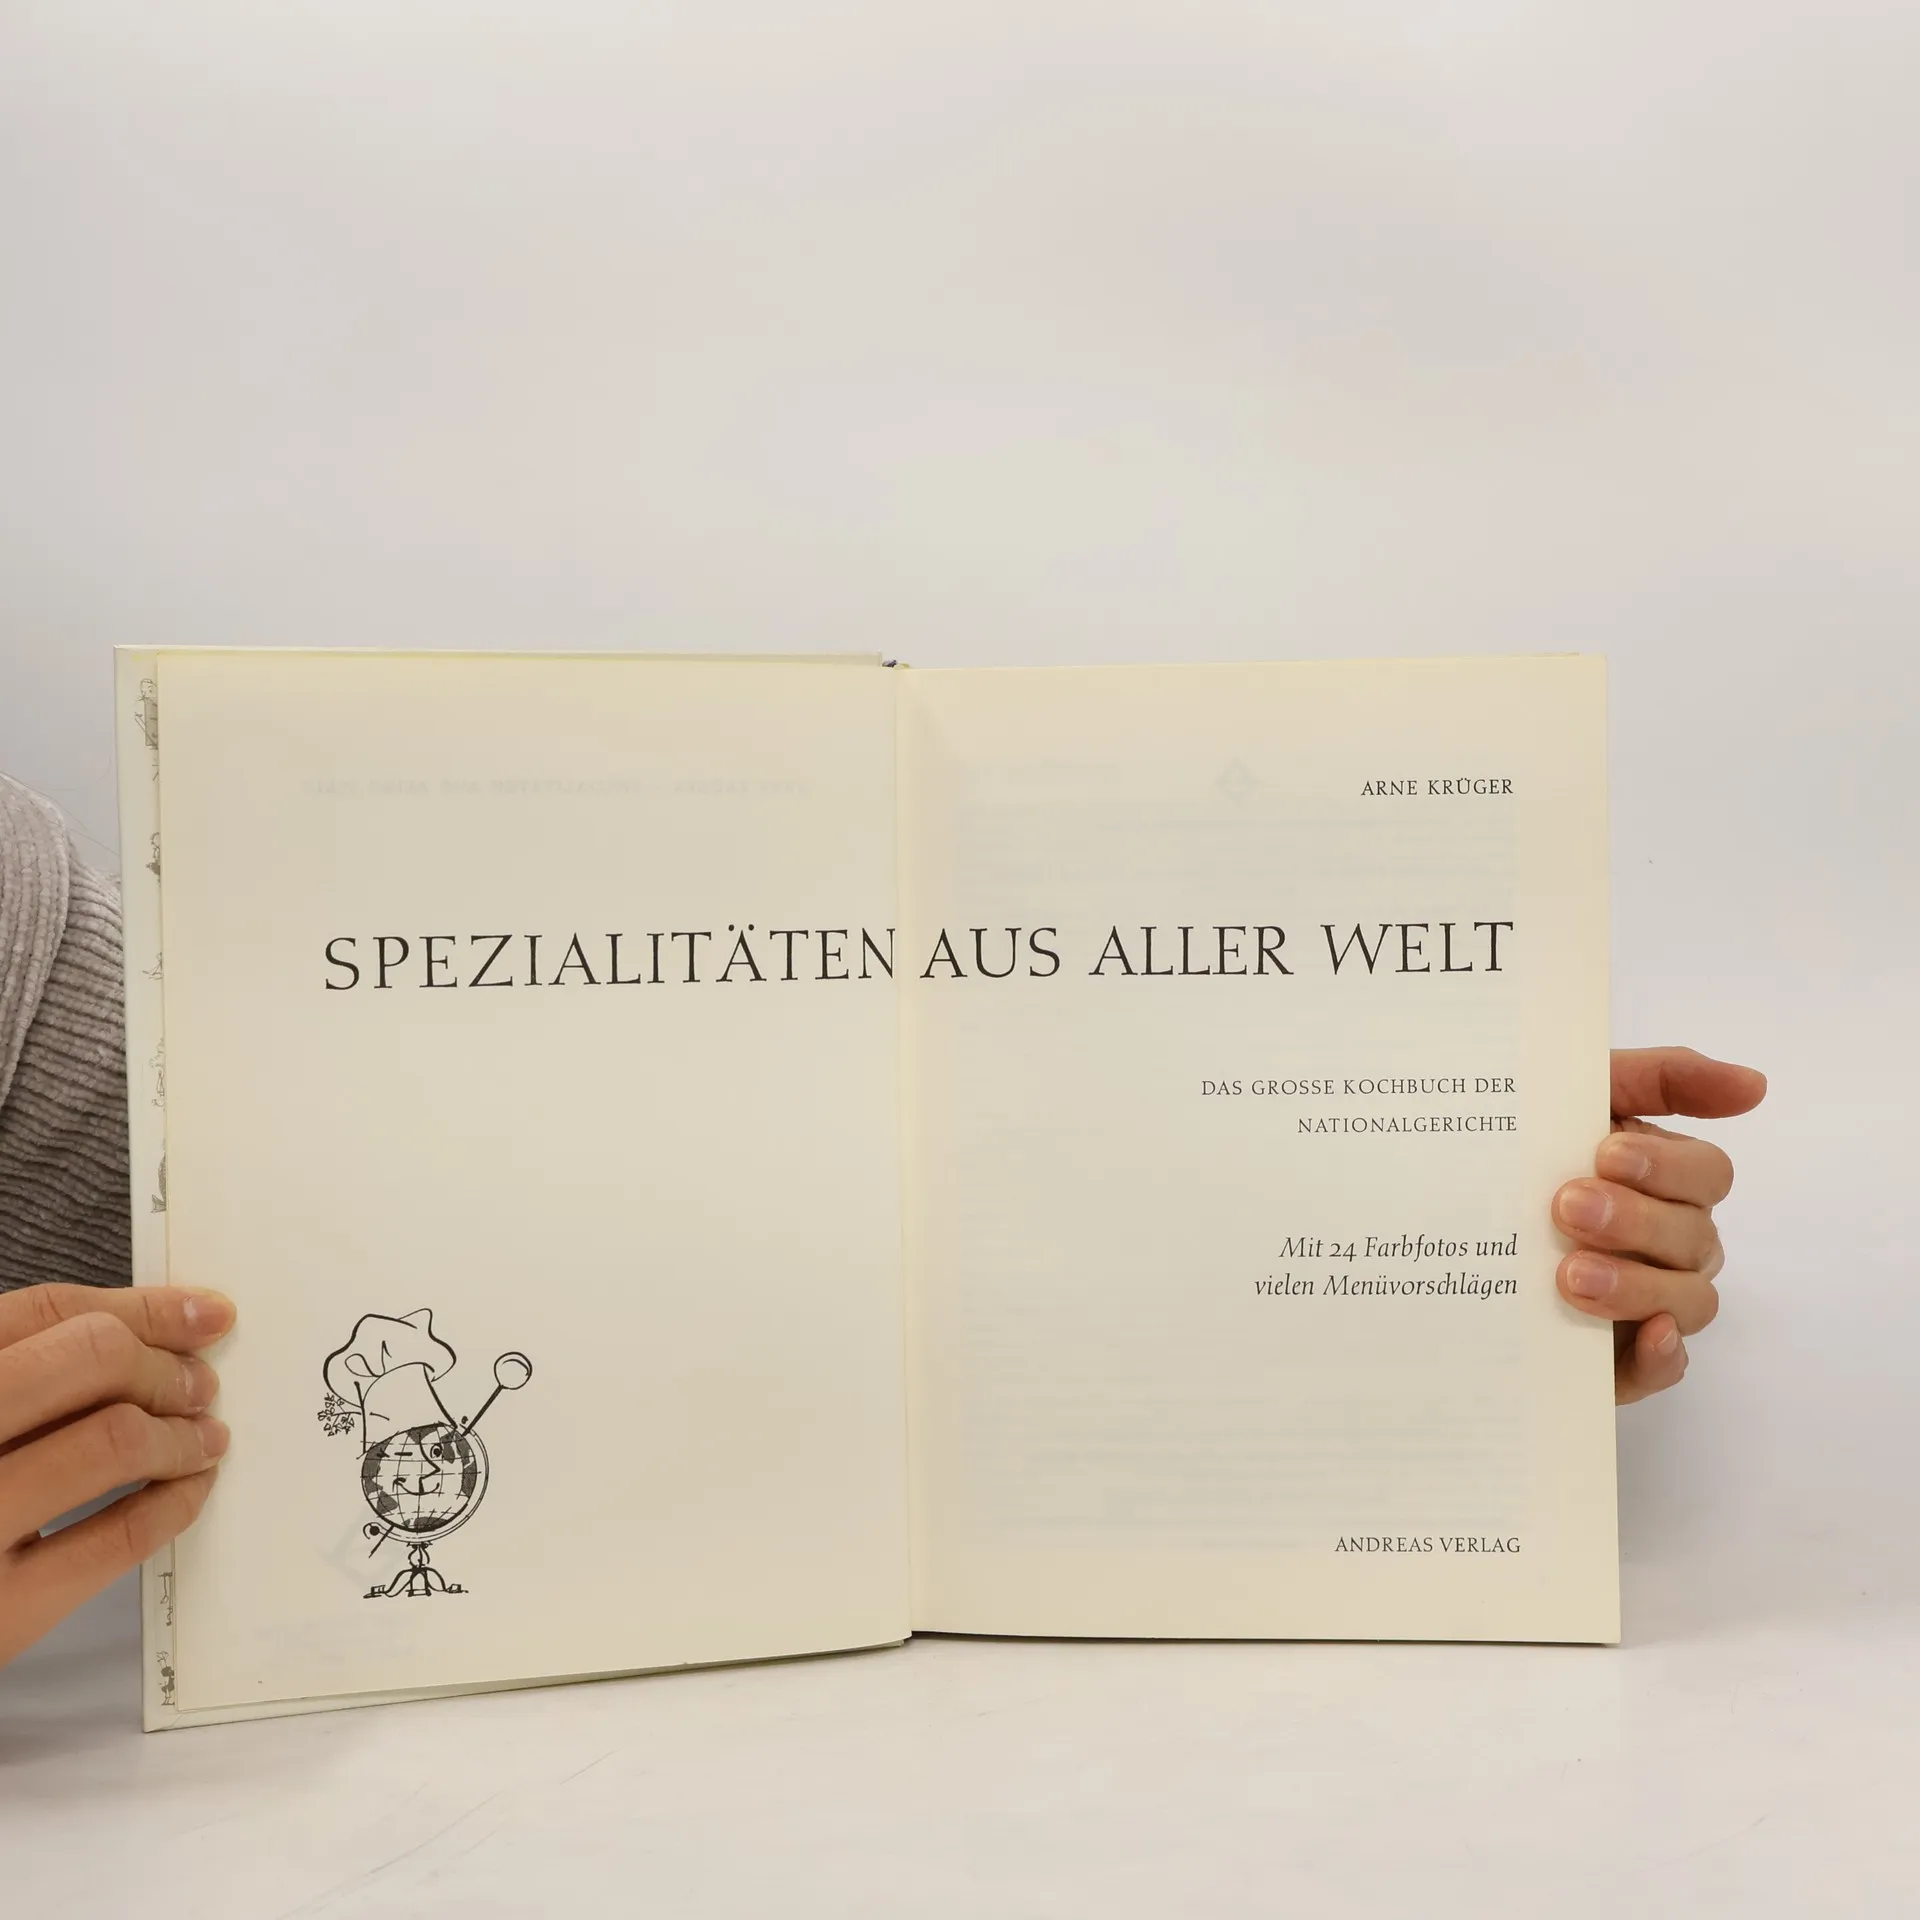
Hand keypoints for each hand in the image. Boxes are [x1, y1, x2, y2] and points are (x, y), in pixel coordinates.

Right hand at [1, 1284, 233, 1666]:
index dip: (139, 1308)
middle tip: (199, 1385)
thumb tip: (148, 1333)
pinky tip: (186, 1492)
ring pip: (115, 1438)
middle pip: (90, 1357)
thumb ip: (21, 1378)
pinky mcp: (2, 1612)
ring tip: (203, 1439)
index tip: (198, 1314)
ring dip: (182, 1433)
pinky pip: (119, 1537)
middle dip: (164, 1366)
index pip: (43, 1312)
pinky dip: (175, 1503)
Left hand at [1553, 1048, 1766, 1404]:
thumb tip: (1755, 1084)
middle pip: (1694, 1236)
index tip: (1605, 1154)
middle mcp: (1672, 1242)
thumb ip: (1660, 1077)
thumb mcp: (1579, 1098)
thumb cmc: (1526, 1151)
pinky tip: (1644, 1336)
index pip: (1706, 1173)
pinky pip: (1665, 1367)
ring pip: (1688, 1300)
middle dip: (1636, 1220)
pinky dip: (1661, 1356)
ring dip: (1636, 1285)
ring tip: (1570, 1274)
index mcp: (1666, 1181)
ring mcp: (1653, 1302)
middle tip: (1566, 1208)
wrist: (1446, 1218)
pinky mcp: (1624, 1360)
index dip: (1666, 1165)